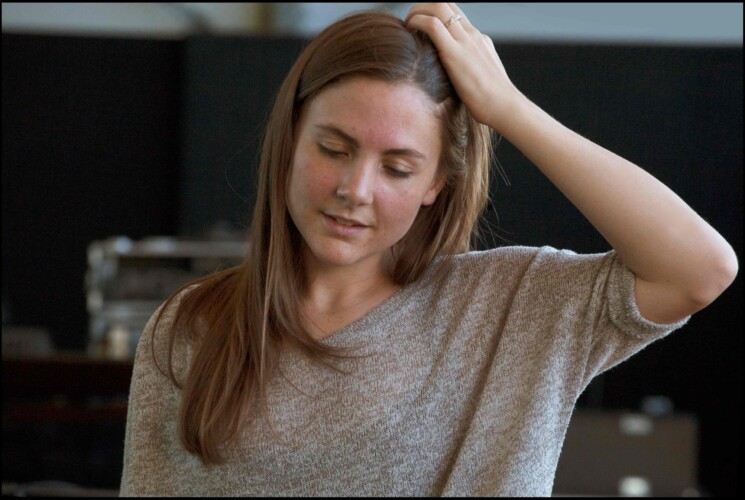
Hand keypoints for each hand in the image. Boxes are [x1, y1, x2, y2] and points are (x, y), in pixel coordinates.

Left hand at [405, 3, 521, 131]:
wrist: (503, 107)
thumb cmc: (491, 103)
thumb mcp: (480, 80)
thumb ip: (468, 73)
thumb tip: (455, 82)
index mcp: (478, 40)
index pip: (455, 14)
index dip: (435, 14)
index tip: (420, 26)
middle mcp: (472, 34)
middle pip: (445, 4)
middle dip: (423, 7)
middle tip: (410, 22)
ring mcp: (465, 41)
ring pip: (438, 7)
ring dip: (417, 11)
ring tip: (407, 25)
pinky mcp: (455, 52)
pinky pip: (432, 25)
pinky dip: (416, 22)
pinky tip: (408, 32)